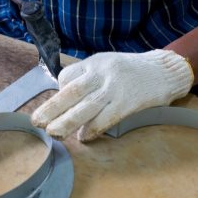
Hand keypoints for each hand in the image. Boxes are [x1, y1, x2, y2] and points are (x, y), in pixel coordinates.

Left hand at [31, 49, 193, 141]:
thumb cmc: (129, 68)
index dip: (59, 91)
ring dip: (67, 122)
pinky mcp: (127, 103)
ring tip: (53, 133)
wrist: (161, 70)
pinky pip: (105, 118)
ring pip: (85, 108)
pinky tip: (83, 137)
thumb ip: (86, 76)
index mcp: (93, 63)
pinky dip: (92, 129)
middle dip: (52, 108)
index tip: (59, 102)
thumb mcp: (104, 63)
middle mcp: (101, 74)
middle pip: (71, 93)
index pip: (66, 76)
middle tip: (37, 122)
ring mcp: (114, 89)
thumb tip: (66, 94)